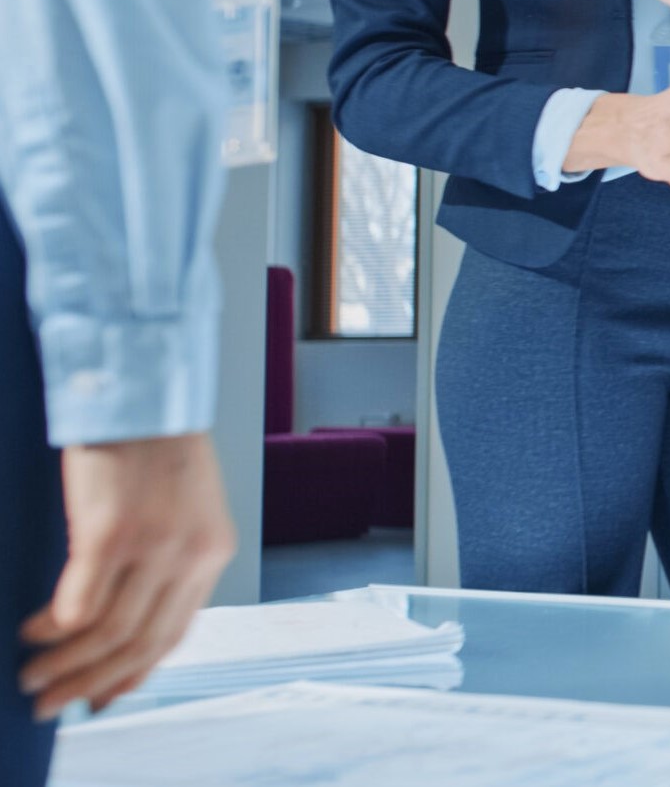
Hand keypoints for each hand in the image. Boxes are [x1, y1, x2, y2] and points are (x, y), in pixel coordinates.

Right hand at [20, 433, 234, 719]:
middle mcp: (189, 556)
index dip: (134, 675)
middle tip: (49, 705)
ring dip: (63, 664)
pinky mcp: (111, 532)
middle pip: (140, 645)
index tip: (101, 700)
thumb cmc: (154, 448)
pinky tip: (31, 631)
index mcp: (211, 554)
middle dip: (90, 684)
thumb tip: (125, 614)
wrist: (143, 393)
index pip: (174, 634)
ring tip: (30, 677)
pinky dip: (51, 627)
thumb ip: (167, 559)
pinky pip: (78, 603)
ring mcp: (152, 546)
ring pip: (107, 633)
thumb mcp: (184, 508)